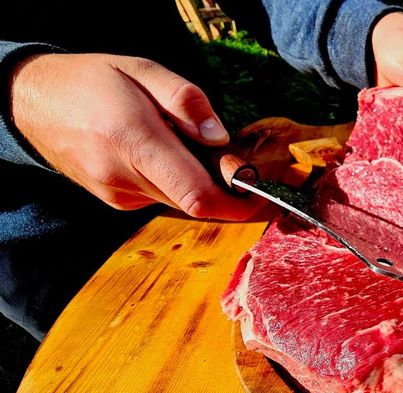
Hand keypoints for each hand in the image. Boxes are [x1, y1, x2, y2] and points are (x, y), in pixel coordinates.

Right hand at [9, 53, 262, 219]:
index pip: (197, 195)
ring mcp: (116, 195)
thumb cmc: (94, 81)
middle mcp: (123, 176)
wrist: (34, 102)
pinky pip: (159, 197)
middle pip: (193, 198)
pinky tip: (154, 152)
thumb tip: (220, 139)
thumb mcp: (144, 70)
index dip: (235, 205)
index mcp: (135, 140)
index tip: (260, 199)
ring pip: (177, 199)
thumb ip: (187, 101)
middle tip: (216, 151)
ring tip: (173, 141)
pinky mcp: (114, 202)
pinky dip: (171, 180)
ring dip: (192, 179)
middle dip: (217, 183)